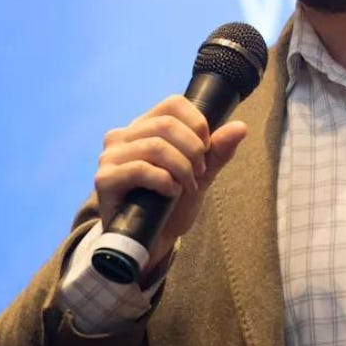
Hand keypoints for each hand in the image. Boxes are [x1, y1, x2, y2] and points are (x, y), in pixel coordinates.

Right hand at [93, 95, 247, 273]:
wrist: (153, 242)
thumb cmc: (172, 205)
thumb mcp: (200, 175)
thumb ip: (217, 151)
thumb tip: (241, 127)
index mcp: (144, 127)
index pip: (173, 104)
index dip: (197, 124)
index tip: (206, 150)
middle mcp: (122, 136)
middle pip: (167, 124)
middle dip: (193, 151)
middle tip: (200, 174)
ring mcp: (110, 156)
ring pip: (156, 145)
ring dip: (182, 168)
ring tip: (187, 187)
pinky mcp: (104, 179)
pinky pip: (140, 169)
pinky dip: (164, 181)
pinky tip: (171, 193)